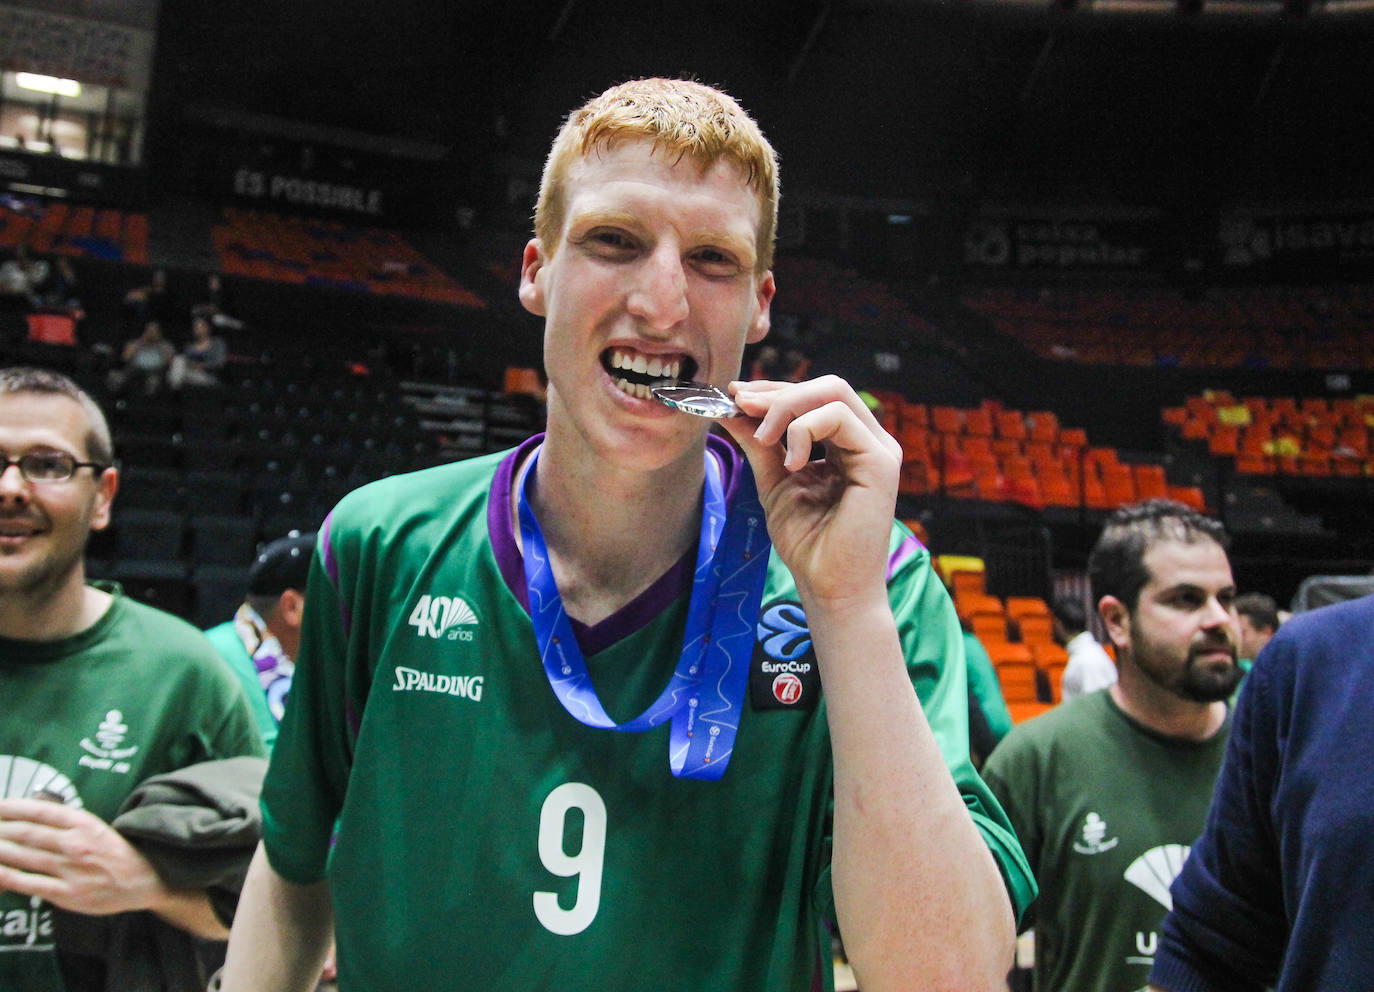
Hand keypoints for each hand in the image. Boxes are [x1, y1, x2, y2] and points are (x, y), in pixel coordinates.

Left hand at [0, 798, 162, 915]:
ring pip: (24, 857)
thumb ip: (64, 823)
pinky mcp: (66, 894)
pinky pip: (29, 883)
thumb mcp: (95, 828)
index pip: (40, 811)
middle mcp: (76, 843)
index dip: (12, 807)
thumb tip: (28, 815)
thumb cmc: (113, 852)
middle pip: (27, 833)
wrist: (142, 881)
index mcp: (84, 823)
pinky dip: (6, 876)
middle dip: (0, 829)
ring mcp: (70, 869)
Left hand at [717, 375, 901, 608]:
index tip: (735, 396)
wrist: (828, 588)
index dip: (774, 391)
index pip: (814, 397)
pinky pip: (839, 418)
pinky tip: (790, 462)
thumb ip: (759, 444)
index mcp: (847, 444)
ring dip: (786, 407)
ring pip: (833, 392)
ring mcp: (878, 449)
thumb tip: (731, 408)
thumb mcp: (774, 482)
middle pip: (825, 386)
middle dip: (777, 391)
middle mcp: (867, 441)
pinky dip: (804, 430)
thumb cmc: (808, 543)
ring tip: (762, 439)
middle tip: (742, 405)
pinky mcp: (880, 462)